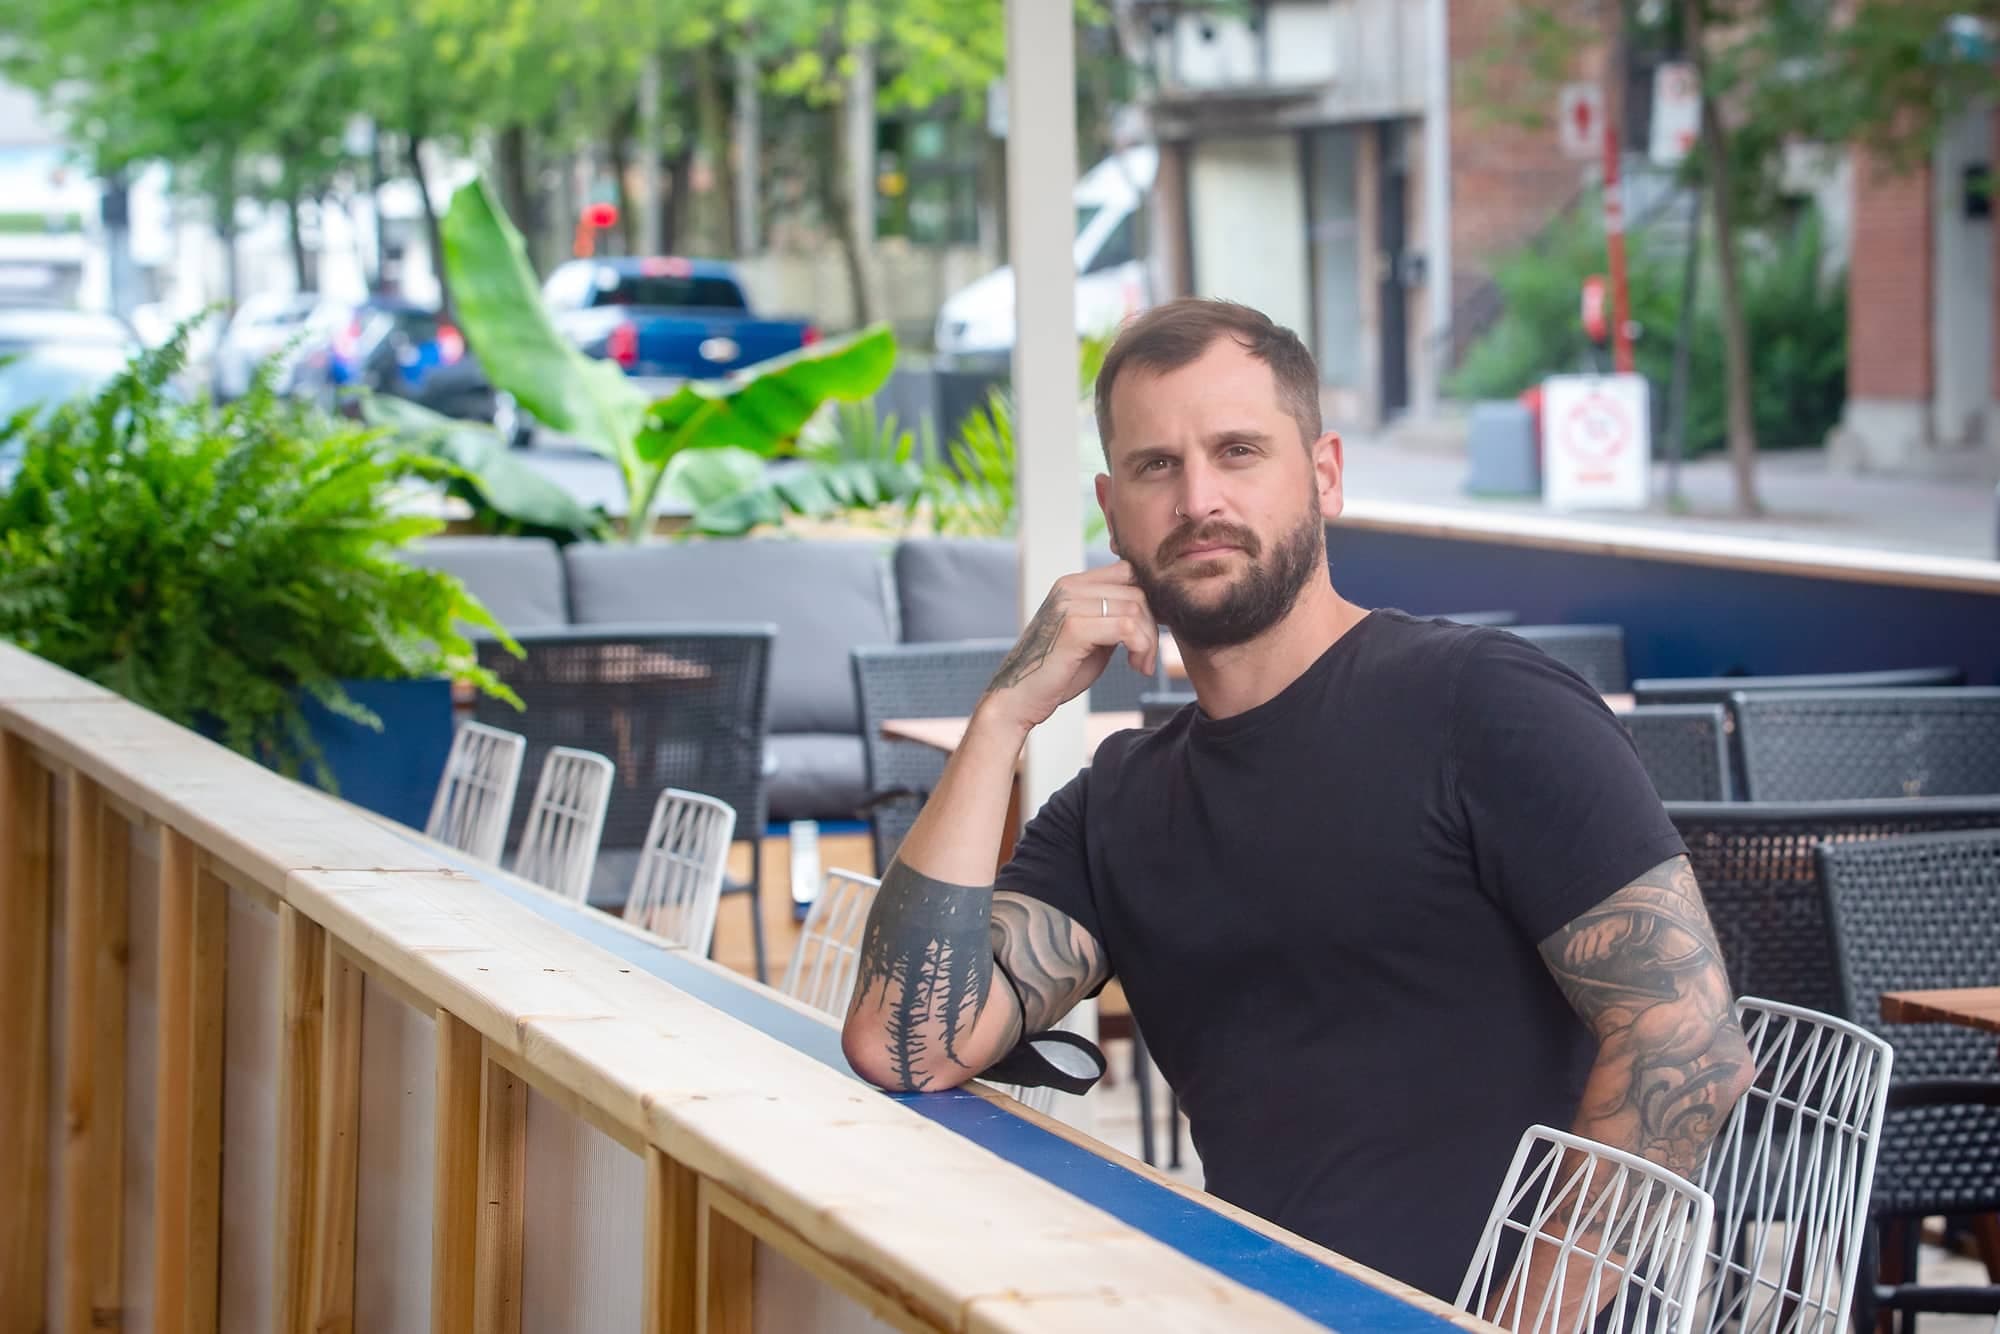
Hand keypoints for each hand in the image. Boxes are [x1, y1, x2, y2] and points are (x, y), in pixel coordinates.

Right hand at [977, 563, 1157, 733]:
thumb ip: (1114, 616)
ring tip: (1140, 664)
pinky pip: (1126, 627)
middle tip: (1146, 657)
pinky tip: (1135, 666)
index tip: (1149, 632)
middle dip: (1152, 627)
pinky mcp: (1073, 628)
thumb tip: (1154, 609)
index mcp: (1073, 584)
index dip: (1149, 601)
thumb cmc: (1057, 671)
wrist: (1020, 697)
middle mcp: (1070, 587)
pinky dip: (1141, 648)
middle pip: (1137, 591)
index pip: (1129, 572)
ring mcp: (1070, 605)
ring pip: (1136, 609)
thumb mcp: (1092, 635)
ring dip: (1148, 642)